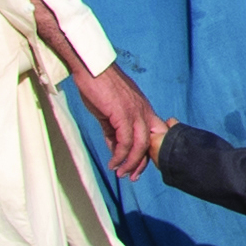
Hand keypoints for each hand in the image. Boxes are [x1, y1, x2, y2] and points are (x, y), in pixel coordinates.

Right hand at [72, 60, 165, 178]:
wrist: (91, 68)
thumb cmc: (99, 86)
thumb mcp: (109, 112)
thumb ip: (113, 130)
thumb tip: (114, 148)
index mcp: (143, 109)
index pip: (154, 134)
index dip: (148, 152)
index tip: (139, 166)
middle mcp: (144, 111)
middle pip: (150, 143)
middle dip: (141, 163)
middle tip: (132, 176)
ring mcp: (135, 112)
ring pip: (139, 145)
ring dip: (130, 163)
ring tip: (120, 173)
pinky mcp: (123, 114)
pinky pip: (125, 141)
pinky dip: (120, 156)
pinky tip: (113, 163)